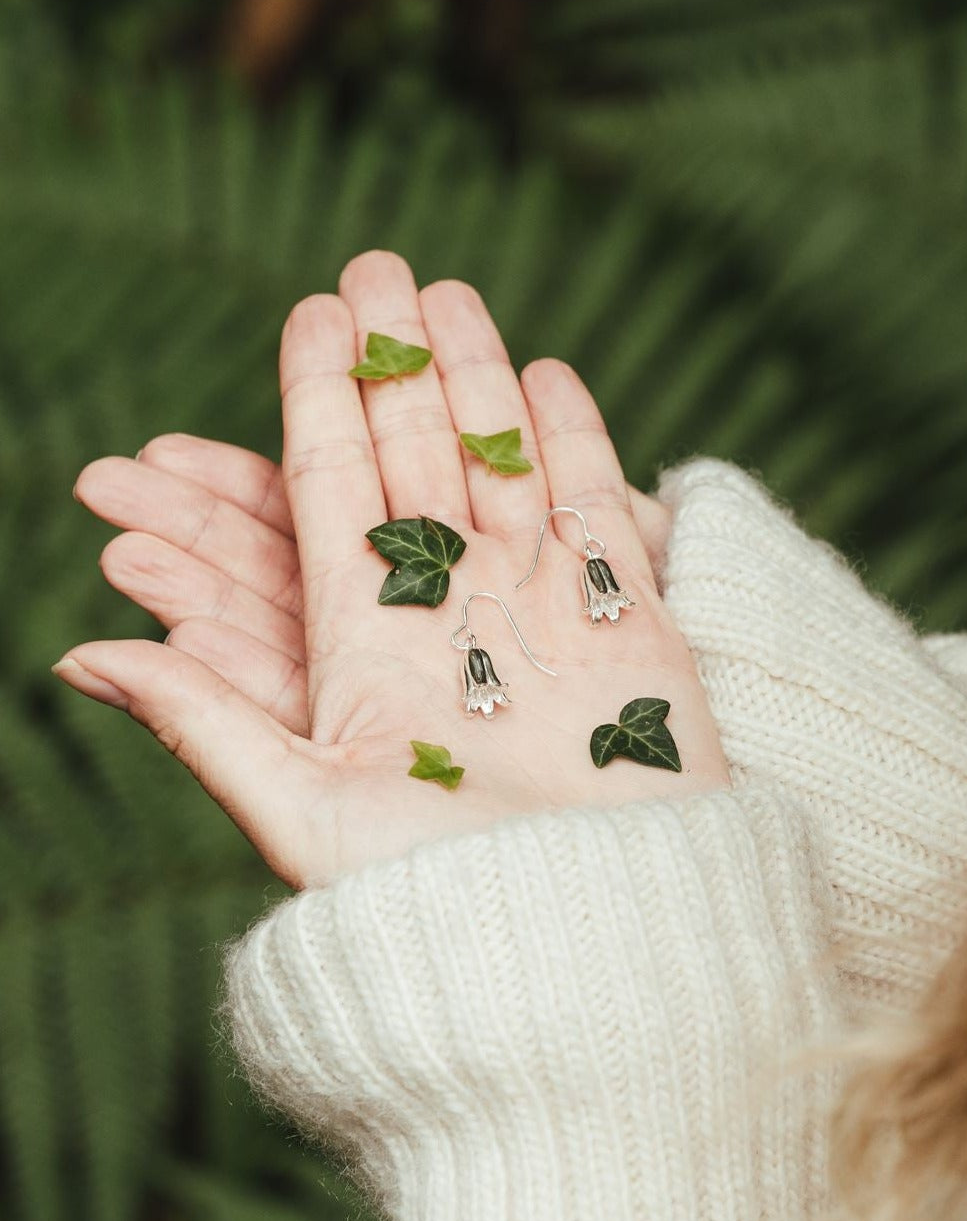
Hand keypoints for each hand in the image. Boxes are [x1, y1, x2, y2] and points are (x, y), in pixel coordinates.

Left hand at [57, 252, 729, 889]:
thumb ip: (209, 728)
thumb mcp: (310, 818)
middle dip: (389, 366)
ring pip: (503, 469)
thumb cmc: (449, 908)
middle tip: (367, 267)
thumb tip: (80, 655)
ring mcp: (545, 616)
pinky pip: (598, 513)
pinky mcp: (632, 628)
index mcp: (370, 653)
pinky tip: (549, 373)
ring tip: (447, 293)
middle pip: (413, 464)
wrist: (601, 953)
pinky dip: (576, 442)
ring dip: (477, 380)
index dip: (316, 402)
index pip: (331, 500)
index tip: (309, 316)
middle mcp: (454, 620)